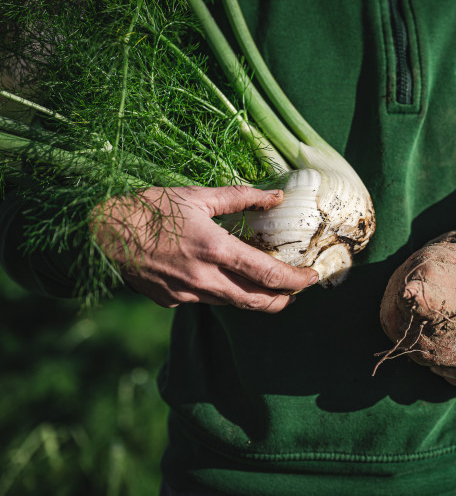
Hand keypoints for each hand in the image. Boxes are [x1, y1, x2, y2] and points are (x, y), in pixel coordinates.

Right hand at [92, 185, 318, 312]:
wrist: (100, 233)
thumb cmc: (149, 208)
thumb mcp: (197, 196)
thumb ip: (241, 197)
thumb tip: (276, 196)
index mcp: (215, 250)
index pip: (269, 275)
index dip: (296, 281)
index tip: (312, 278)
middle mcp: (204, 279)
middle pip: (256, 301)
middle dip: (282, 300)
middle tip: (296, 291)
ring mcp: (186, 294)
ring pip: (232, 303)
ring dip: (254, 297)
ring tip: (266, 286)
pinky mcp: (170, 301)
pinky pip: (204, 299)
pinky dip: (219, 291)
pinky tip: (219, 276)